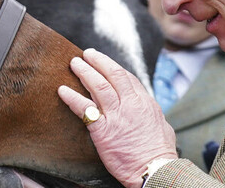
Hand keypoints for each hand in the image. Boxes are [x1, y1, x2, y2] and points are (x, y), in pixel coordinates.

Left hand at [58, 48, 177, 187]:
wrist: (154, 170)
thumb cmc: (160, 153)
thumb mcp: (162, 125)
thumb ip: (151, 114)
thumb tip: (150, 110)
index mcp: (144, 102)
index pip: (127, 77)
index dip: (112, 67)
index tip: (103, 62)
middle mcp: (130, 104)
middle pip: (112, 75)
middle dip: (98, 61)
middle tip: (86, 54)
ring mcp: (116, 116)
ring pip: (98, 85)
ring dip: (84, 72)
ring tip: (74, 63)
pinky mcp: (102, 130)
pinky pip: (84, 109)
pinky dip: (71, 97)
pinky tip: (62, 90)